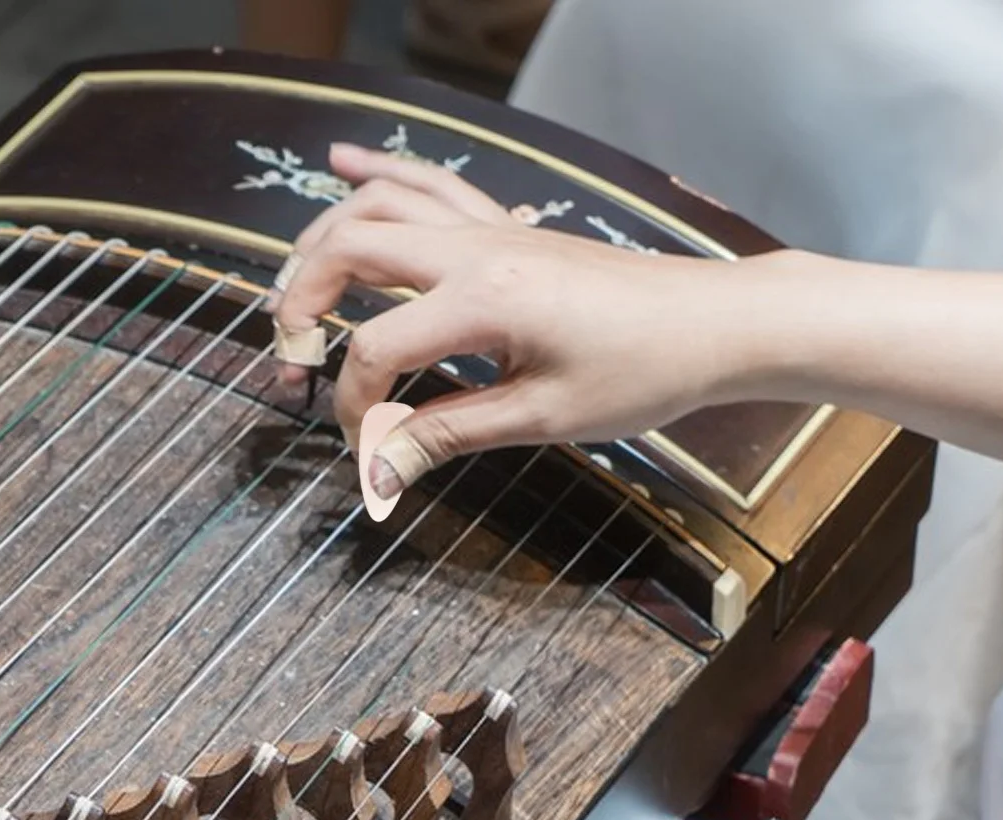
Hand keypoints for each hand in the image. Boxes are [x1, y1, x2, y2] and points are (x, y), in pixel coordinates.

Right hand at [273, 144, 787, 497]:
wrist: (712, 325)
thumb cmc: (642, 371)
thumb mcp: (543, 419)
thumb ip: (449, 436)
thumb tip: (381, 471)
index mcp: (484, 300)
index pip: (377, 348)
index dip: (354, 405)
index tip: (364, 452)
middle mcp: (477, 251)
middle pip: (351, 248)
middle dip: (302, 301)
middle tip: (290, 358)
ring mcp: (492, 232)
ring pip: (380, 205)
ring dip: (324, 239)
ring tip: (292, 289)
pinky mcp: (508, 231)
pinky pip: (430, 186)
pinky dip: (379, 176)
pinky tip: (341, 165)